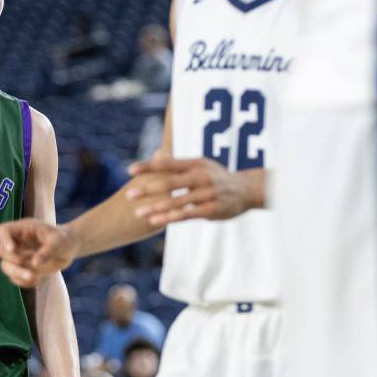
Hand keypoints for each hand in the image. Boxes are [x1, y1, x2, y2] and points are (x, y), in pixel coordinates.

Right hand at [0, 219, 78, 286]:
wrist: (69, 248)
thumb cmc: (63, 239)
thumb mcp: (59, 241)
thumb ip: (48, 250)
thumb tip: (34, 263)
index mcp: (22, 229)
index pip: (3, 230)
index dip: (4, 239)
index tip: (12, 249)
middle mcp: (17, 242)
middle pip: (1, 251)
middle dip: (13, 262)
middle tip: (29, 269)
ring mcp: (18, 257)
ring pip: (5, 266)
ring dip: (16, 273)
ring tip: (34, 277)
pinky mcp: (22, 269)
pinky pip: (15, 278)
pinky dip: (23, 281)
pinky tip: (38, 280)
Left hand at [126, 154, 263, 226]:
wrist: (247, 190)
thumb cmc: (218, 177)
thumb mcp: (201, 165)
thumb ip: (179, 164)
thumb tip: (156, 155)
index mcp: (195, 163)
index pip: (168, 163)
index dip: (148, 166)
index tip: (130, 171)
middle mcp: (201, 176)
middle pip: (169, 182)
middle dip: (147, 189)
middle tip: (129, 195)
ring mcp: (207, 193)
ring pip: (177, 201)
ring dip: (156, 207)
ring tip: (138, 212)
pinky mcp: (211, 209)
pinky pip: (187, 214)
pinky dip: (170, 217)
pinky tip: (156, 221)